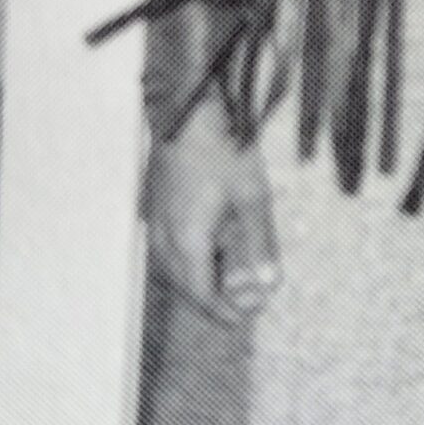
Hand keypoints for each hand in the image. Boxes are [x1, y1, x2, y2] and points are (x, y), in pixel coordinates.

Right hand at [143, 93, 280, 325]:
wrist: (189, 106)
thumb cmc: (223, 148)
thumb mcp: (252, 199)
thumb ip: (260, 246)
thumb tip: (268, 285)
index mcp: (186, 240)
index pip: (201, 295)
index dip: (224, 313)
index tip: (247, 318)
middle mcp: (163, 235)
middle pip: (184, 285)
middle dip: (212, 300)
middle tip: (242, 304)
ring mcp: (155, 219)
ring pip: (172, 267)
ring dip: (199, 279)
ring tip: (230, 280)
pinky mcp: (155, 204)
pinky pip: (168, 246)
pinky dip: (189, 258)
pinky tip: (211, 248)